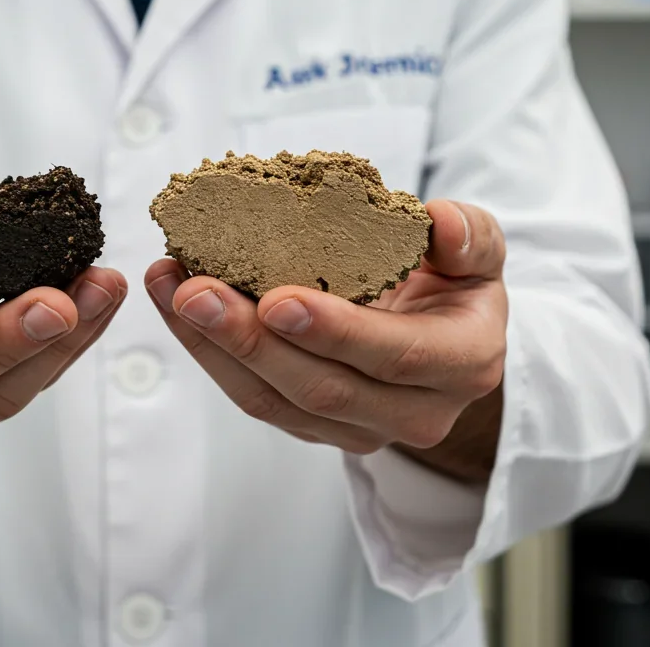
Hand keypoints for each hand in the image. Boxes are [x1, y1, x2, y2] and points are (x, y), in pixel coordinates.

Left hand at [146, 200, 505, 482]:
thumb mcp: (479, 253)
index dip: (335, 331)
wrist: (444, 341)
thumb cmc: (456, 284)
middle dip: (249, 339)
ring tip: (169, 287)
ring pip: (273, 401)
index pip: (394, 355)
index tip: (275, 298)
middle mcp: (414, 412)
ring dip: (211, 346)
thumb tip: (439, 220)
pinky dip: (208, 351)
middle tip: (194, 289)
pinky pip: (253, 396)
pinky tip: (175, 303)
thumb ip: (468, 236)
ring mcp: (359, 429)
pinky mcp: (313, 427)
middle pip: (320, 387)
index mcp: (462, 364)